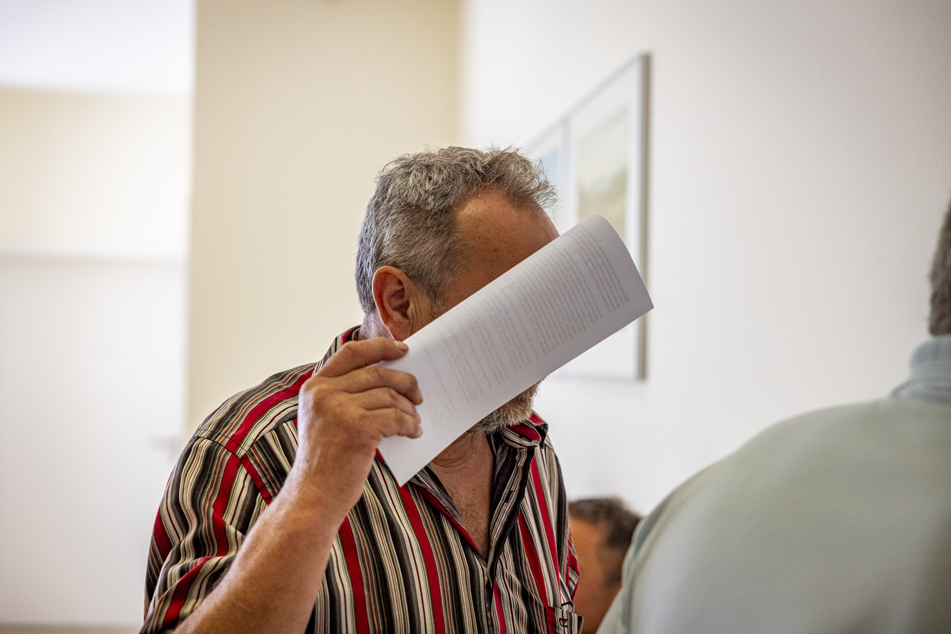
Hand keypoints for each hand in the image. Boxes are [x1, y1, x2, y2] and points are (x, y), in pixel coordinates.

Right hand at [289, 337, 422, 518]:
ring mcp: (340, 410)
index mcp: (314, 387)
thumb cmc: (324, 462)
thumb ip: (344, 395)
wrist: (312, 497)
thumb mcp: (323, 419)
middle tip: (418, 395)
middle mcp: (324, 393)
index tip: (402, 349)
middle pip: (377, 372)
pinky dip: (410, 424)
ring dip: (409, 408)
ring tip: (415, 421)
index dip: (380, 347)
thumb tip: (389, 380)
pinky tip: (414, 432)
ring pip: (390, 395)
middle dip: (405, 381)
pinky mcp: (358, 429)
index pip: (351, 352)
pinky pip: (396, 417)